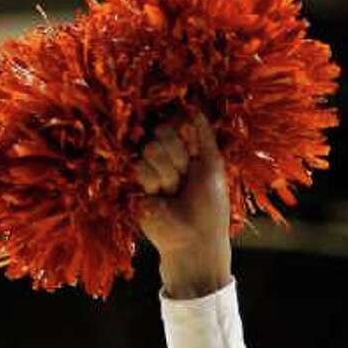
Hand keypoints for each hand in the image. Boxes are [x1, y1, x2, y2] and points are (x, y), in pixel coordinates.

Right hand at [133, 110, 230, 265]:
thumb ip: (204, 135)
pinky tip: (161, 197)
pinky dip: (154, 182)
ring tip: (174, 192)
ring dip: (168, 172)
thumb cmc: (210, 207)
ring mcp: (149, 169)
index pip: (175, 123)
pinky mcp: (135, 184)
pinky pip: (140, 166)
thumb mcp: (213, 166)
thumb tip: (195, 107)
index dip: (184, 137)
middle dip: (178, 156)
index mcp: (185, 150)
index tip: (194, 158)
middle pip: (162, 131)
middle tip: (185, 179)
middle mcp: (165, 156)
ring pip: (151, 148)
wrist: (196, 240)